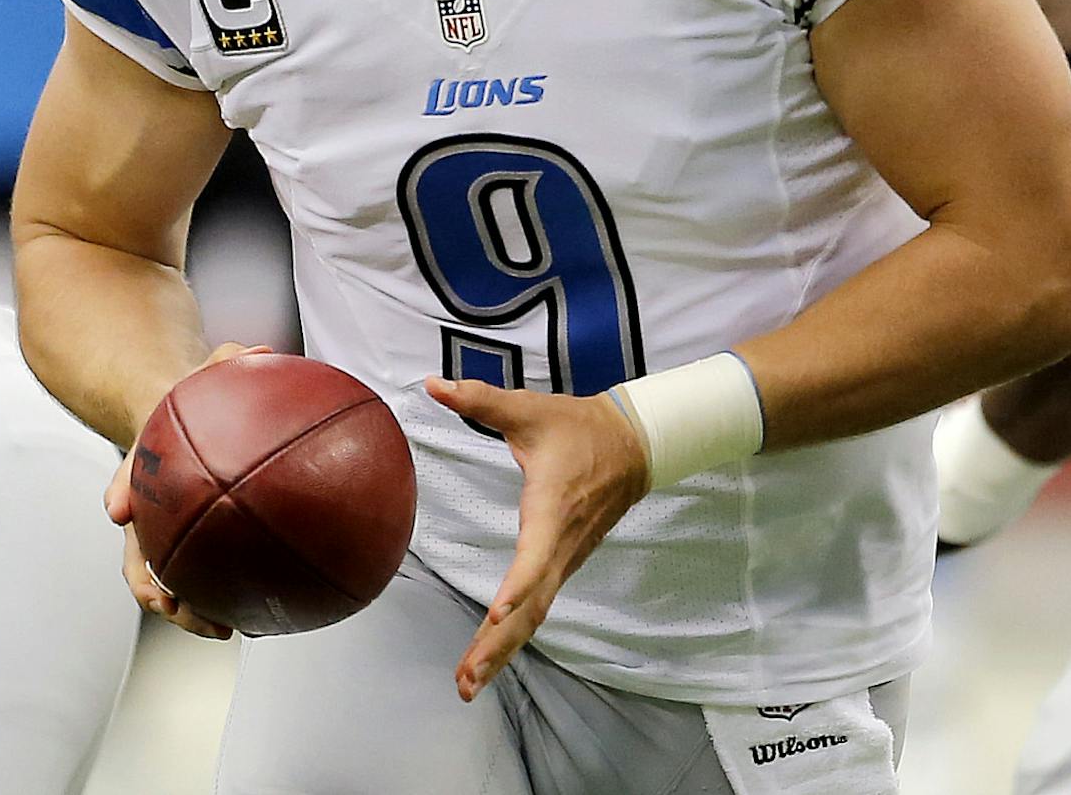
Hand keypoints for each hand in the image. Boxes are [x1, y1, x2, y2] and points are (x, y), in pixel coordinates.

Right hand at [104, 341, 268, 640]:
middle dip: (151, 586)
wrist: (174, 417)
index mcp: (144, 467)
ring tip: (226, 629)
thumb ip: (229, 360)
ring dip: (188, 610)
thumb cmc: (194, 397)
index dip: (121, 491)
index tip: (118, 511)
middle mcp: (145, 510)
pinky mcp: (188, 545)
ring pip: (166, 581)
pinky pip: (203, 577)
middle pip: (136, 555)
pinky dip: (225, 596)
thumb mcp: (207, 370)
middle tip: (173, 607)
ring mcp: (163, 533)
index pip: (126, 479)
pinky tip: (265, 610)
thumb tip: (259, 352)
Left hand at [424, 377, 650, 700]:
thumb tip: (434, 384)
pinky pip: (540, 606)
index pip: (536, 554)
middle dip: (499, 644)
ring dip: (503, 649)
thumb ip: (480, 399)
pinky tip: (492, 656)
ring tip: (469, 684)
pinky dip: (516, 636)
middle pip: (532, 605)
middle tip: (467, 679)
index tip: (499, 613)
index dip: (518, 585)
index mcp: (551, 508)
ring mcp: (567, 557)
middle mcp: (561, 543)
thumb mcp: (530, 410)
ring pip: (536, 613)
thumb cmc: (579, 427)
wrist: (636, 443)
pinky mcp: (565, 562)